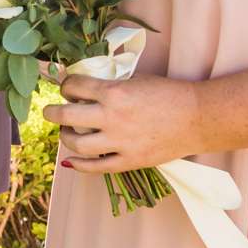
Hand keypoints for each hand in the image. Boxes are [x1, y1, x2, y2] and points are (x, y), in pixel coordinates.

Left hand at [44, 73, 205, 173]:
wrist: (197, 117)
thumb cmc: (167, 94)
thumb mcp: (135, 80)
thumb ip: (108, 85)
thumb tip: (81, 89)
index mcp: (113, 92)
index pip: (73, 86)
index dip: (65, 86)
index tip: (66, 88)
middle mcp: (112, 117)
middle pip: (65, 116)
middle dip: (52, 112)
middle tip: (49, 111)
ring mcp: (120, 142)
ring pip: (76, 144)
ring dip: (65, 137)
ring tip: (66, 132)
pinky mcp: (130, 160)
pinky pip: (96, 167)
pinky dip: (79, 165)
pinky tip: (71, 160)